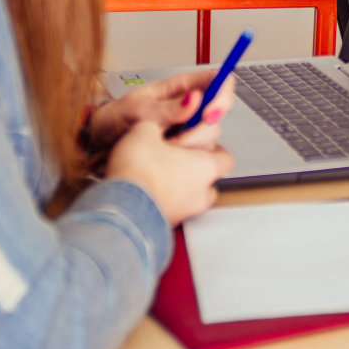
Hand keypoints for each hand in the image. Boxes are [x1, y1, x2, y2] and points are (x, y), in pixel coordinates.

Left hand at [87, 69, 236, 150]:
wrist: (96, 146)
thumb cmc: (113, 119)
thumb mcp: (136, 109)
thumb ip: (166, 108)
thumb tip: (194, 101)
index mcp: (178, 88)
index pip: (214, 81)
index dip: (221, 92)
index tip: (210, 111)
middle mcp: (188, 108)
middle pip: (218, 110)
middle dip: (205, 126)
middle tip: (182, 136)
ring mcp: (187, 129)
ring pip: (210, 135)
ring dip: (193, 144)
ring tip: (167, 147)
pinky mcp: (183, 150)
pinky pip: (200, 154)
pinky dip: (188, 159)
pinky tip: (168, 157)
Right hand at [105, 120, 233, 224]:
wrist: (122, 209)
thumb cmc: (140, 173)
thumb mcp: (144, 131)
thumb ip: (156, 126)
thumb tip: (153, 126)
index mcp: (206, 167)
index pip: (225, 157)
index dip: (213, 147)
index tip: (200, 140)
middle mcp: (201, 193)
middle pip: (210, 180)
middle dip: (196, 168)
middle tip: (178, 156)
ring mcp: (185, 212)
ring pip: (192, 197)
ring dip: (181, 186)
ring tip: (160, 173)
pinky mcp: (167, 223)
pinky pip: (173, 208)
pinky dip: (165, 199)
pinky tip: (147, 189)